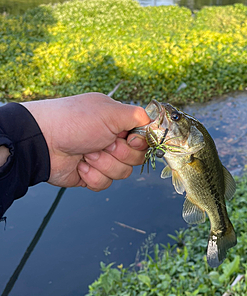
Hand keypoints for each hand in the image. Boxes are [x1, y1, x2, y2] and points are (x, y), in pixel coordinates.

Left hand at [22, 93, 148, 190]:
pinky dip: (93, 176)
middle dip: (119, 154)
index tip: (129, 138)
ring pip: (122, 173)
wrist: (43, 141)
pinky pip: (105, 183)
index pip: (143, 138)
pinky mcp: (90, 175)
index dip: (139, 142)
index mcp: (118, 122)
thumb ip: (138, 115)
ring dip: (104, 164)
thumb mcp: (111, 111)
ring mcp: (101, 158)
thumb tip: (154, 121)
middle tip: (102, 144)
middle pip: (136, 158)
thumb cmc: (74, 121)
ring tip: (87, 153)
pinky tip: (80, 166)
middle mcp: (111, 140)